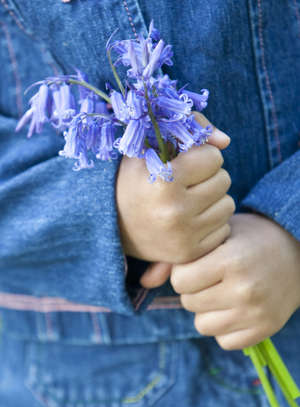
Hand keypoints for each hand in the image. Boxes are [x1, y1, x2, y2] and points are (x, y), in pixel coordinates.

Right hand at [116, 112, 233, 264]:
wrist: (111, 226)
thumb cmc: (133, 180)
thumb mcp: (148, 146)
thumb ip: (189, 128)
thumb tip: (226, 141)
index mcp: (162, 181)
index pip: (213, 157)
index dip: (199, 156)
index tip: (182, 163)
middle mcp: (174, 211)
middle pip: (224, 180)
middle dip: (207, 177)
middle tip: (184, 183)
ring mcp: (183, 237)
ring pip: (228, 205)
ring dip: (212, 199)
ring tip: (186, 200)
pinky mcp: (189, 254)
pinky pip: (224, 229)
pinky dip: (211, 222)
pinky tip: (189, 220)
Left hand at [170, 213, 299, 349]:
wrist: (298, 253)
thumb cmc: (251, 238)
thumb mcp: (218, 234)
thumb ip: (178, 256)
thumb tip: (144, 282)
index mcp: (232, 260)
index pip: (180, 280)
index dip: (185, 271)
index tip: (198, 264)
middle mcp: (244, 290)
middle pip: (188, 302)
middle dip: (194, 290)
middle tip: (213, 276)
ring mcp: (256, 314)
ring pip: (202, 325)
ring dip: (206, 310)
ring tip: (223, 292)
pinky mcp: (265, 330)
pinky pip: (223, 341)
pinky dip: (224, 328)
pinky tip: (236, 308)